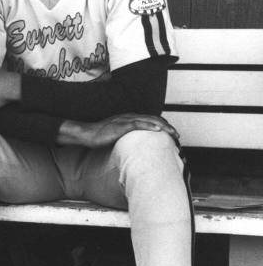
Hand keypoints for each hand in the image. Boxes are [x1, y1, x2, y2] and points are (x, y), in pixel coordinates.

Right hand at [63, 113, 179, 147]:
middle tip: (178, 135)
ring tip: (173, 133)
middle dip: (167, 126)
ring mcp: (125, 120)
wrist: (87, 134)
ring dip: (163, 126)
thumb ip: (128, 138)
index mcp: (129, 119)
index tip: (172, 134)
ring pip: (149, 120)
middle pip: (153, 119)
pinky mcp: (121, 125)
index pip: (150, 120)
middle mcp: (129, 117)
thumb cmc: (99, 137)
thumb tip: (136, 148)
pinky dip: (149, 126)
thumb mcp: (117, 136)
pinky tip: (158, 130)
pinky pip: (138, 124)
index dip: (163, 126)